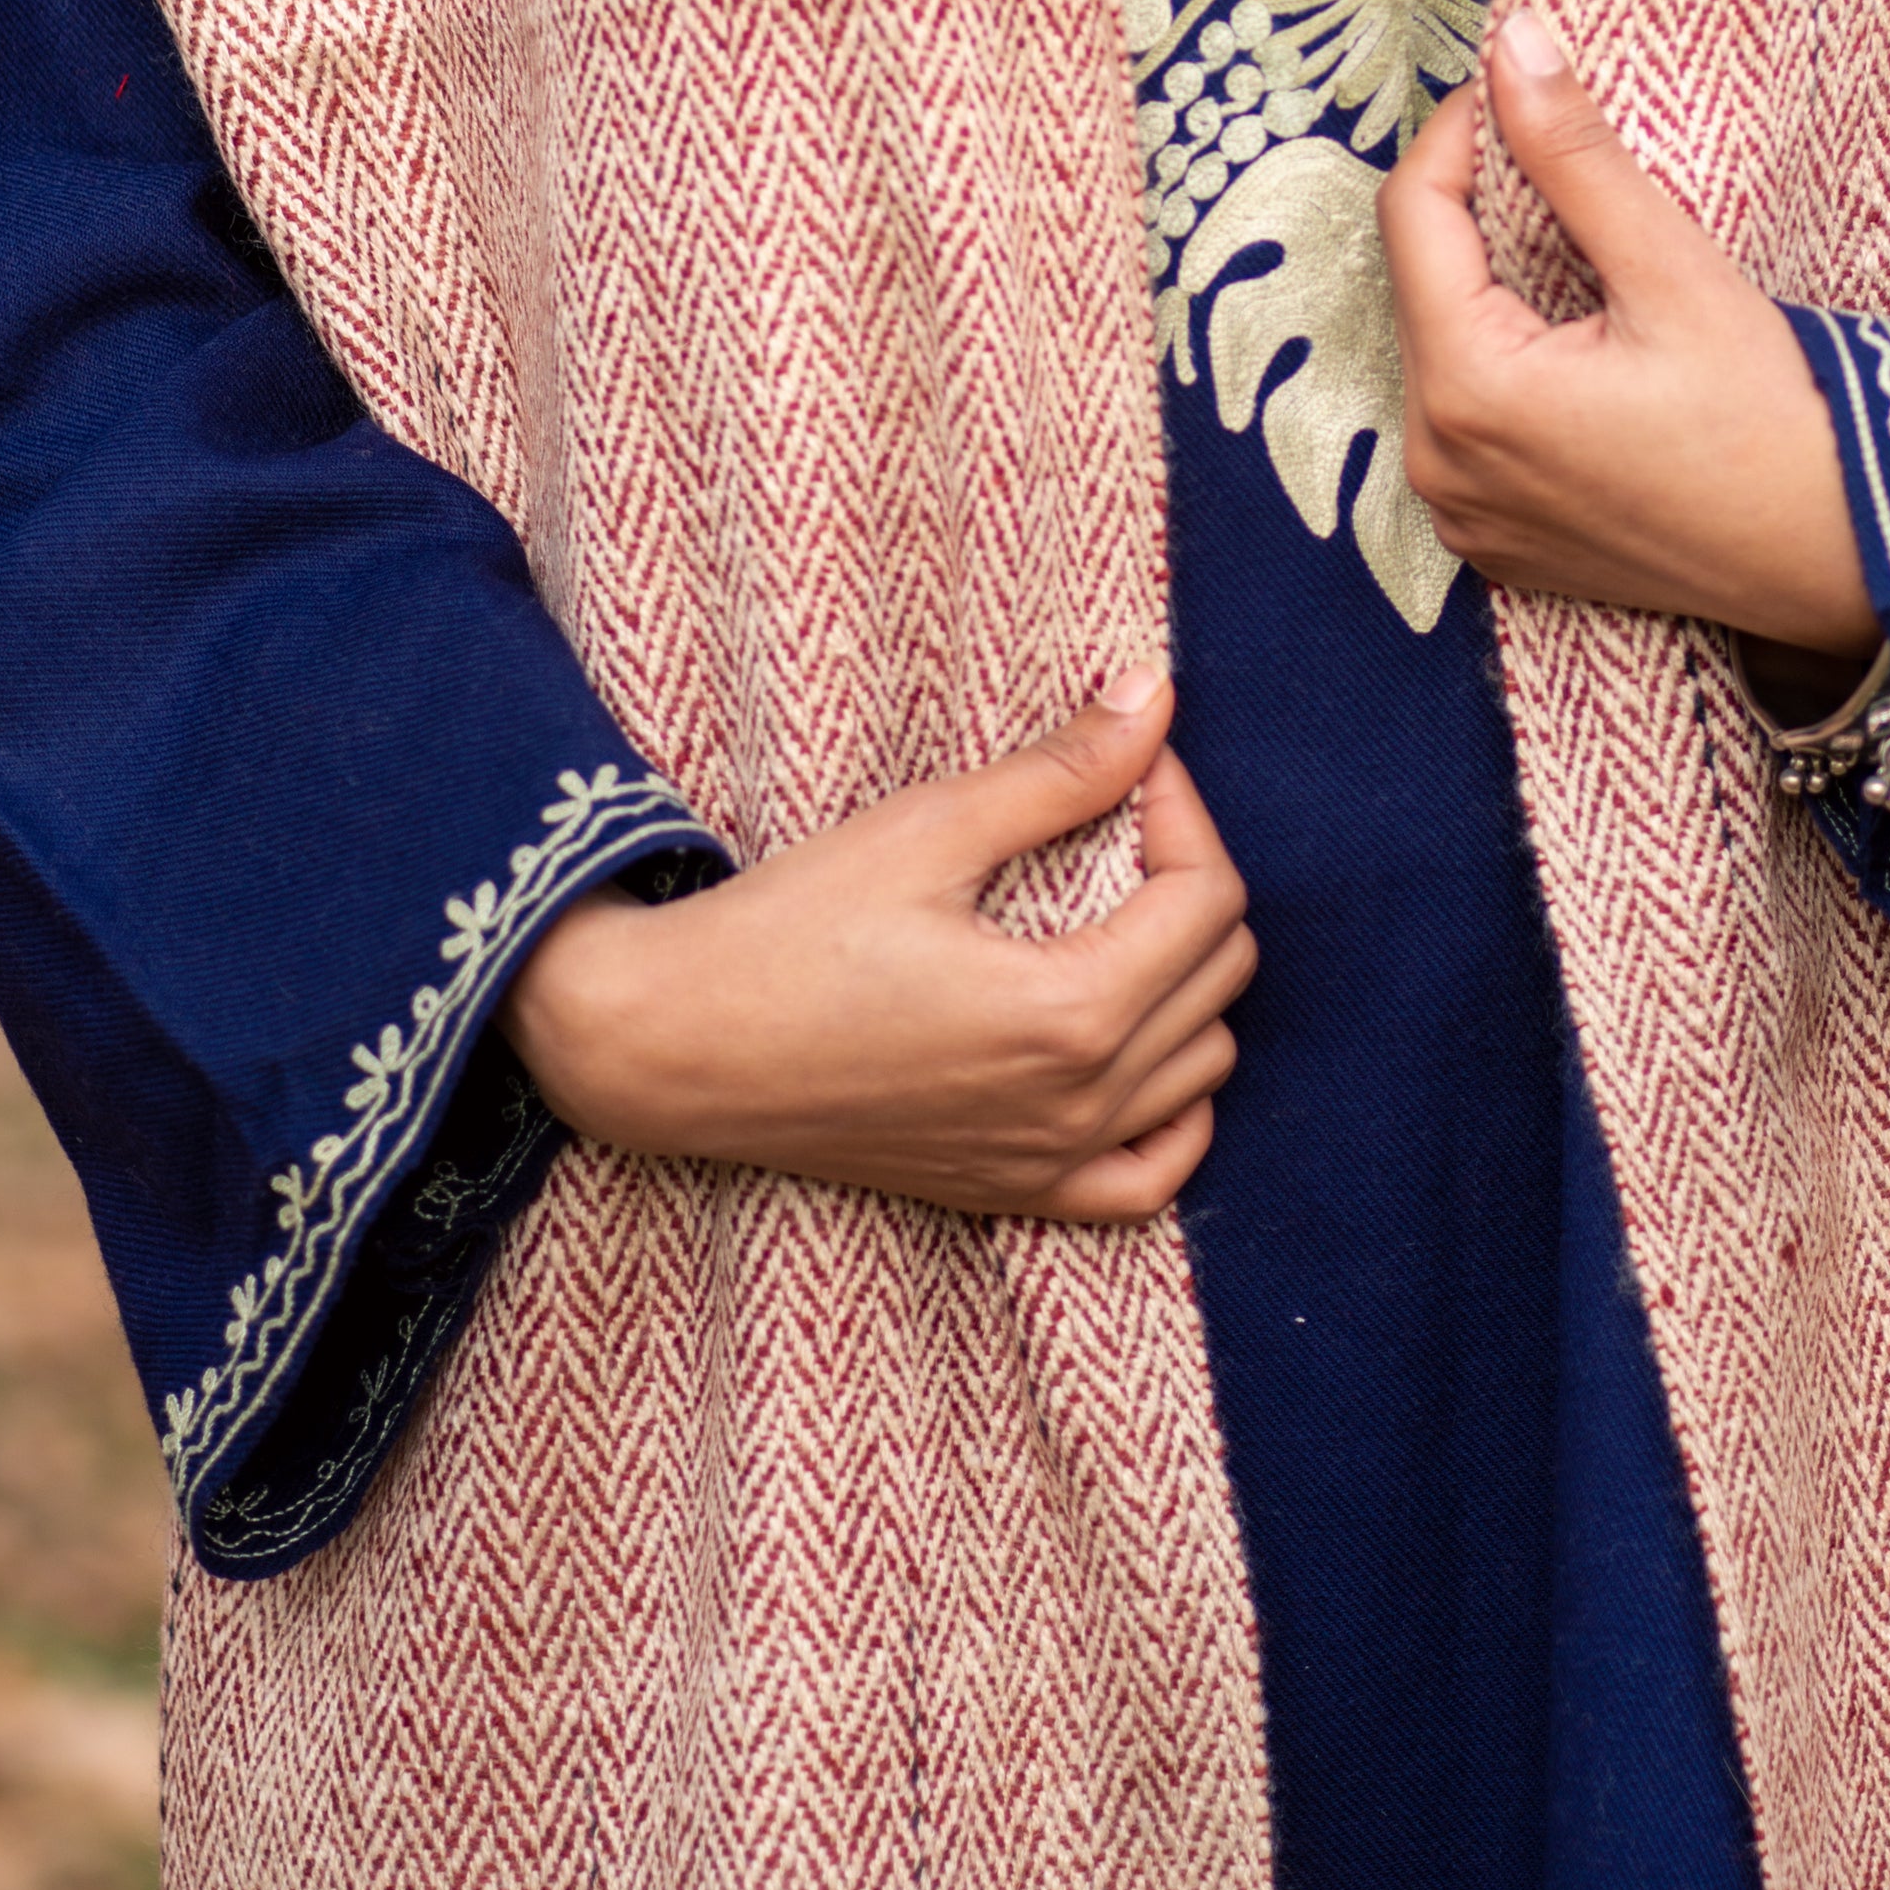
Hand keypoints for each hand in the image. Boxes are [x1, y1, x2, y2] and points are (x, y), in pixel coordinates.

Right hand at [504, 668, 1253, 1224]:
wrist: (671, 1047)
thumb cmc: (789, 928)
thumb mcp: (930, 828)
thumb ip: (1060, 771)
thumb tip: (1154, 696)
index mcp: (1071, 1012)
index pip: (1207, 897)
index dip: (1179, 809)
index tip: (1122, 767)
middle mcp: (1079, 1103)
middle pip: (1219, 977)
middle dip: (1187, 879)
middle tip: (1112, 822)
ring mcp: (1047, 1163)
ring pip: (1201, 1069)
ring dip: (1185, 981)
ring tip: (1111, 914)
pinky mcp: (1008, 1193)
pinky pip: (1150, 1178)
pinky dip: (1171, 1112)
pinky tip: (1134, 1050)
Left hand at [1381, 8, 1877, 660]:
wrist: (1841, 559)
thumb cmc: (1773, 420)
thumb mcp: (1672, 269)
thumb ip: (1576, 153)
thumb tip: (1514, 42)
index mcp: (1468, 391)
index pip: (1413, 214)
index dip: (1461, 131)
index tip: (1520, 89)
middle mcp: (1440, 465)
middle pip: (1421, 285)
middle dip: (1478, 210)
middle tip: (1562, 163)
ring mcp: (1462, 514)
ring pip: (1440, 349)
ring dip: (1490, 287)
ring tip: (1581, 254)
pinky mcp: (1494, 540)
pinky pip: (1466, 422)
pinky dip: (1503, 366)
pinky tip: (1580, 345)